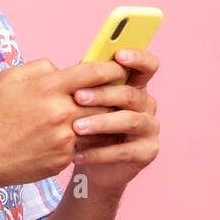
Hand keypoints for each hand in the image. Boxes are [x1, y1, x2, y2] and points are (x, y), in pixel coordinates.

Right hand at [0, 58, 126, 190]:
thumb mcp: (8, 79)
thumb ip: (38, 68)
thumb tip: (61, 68)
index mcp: (47, 88)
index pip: (93, 73)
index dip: (112, 68)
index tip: (119, 69)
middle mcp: (59, 112)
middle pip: (103, 100)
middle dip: (112, 96)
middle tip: (119, 93)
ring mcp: (64, 138)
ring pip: (100, 126)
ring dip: (105, 120)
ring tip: (106, 116)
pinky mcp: (64, 159)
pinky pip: (85, 146)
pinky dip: (86, 141)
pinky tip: (84, 138)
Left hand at [68, 48, 159, 191]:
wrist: (93, 165)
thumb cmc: (88, 125)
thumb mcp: (86, 102)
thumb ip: (85, 82)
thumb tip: (70, 66)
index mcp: (135, 86)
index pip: (147, 66)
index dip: (137, 58)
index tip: (119, 55)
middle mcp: (147, 105)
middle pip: (130, 94)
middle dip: (103, 94)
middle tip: (78, 97)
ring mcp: (150, 129)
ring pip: (129, 121)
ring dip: (101, 123)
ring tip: (76, 127)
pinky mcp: (148, 152)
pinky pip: (123, 151)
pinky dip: (98, 153)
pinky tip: (77, 154)